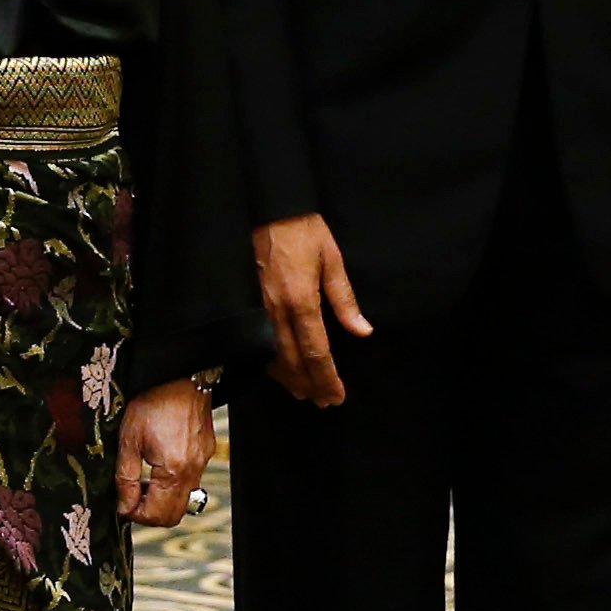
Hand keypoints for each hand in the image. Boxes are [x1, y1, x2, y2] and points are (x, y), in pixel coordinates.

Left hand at [115, 379, 214, 527]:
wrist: (182, 376)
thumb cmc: (155, 401)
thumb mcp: (129, 438)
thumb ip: (125, 477)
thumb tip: (124, 505)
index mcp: (173, 470)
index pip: (156, 515)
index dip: (134, 514)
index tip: (122, 504)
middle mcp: (192, 472)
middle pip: (173, 516)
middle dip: (150, 513)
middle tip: (132, 497)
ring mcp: (202, 463)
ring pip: (184, 502)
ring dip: (162, 500)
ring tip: (144, 481)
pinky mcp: (205, 454)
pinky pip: (191, 483)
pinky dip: (173, 485)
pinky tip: (158, 467)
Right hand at [252, 215, 372, 405]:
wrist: (270, 208)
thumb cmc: (305, 231)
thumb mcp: (332, 259)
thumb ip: (345, 299)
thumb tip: (362, 331)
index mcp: (301, 300)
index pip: (316, 352)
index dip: (327, 378)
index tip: (337, 396)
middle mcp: (277, 310)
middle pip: (293, 361)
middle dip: (309, 385)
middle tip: (323, 402)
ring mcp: (259, 308)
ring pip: (272, 356)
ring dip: (289, 378)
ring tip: (303, 392)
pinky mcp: (248, 303)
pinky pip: (258, 342)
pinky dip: (270, 362)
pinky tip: (280, 368)